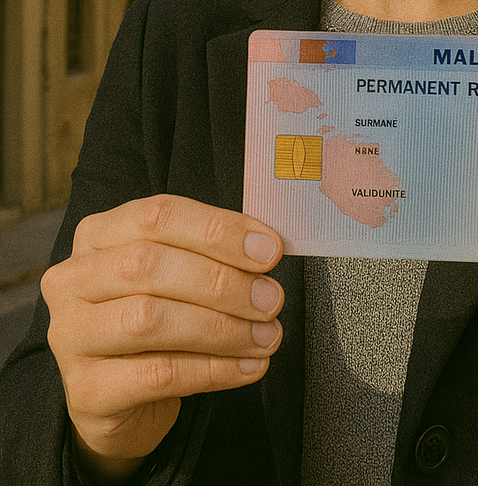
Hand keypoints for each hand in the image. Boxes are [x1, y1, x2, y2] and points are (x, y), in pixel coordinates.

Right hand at [41, 195, 282, 479]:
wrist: (119, 398)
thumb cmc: (156, 318)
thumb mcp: (175, 273)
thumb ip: (210, 253)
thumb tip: (266, 249)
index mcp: (97, 235)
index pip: (158, 215)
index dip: (218, 230)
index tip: (270, 250)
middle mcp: (73, 279)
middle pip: (149, 265)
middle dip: (222, 282)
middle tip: (271, 299)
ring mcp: (70, 336)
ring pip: (149, 320)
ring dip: (222, 328)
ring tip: (267, 336)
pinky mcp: (84, 391)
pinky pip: (157, 375)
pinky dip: (212, 370)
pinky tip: (247, 367)